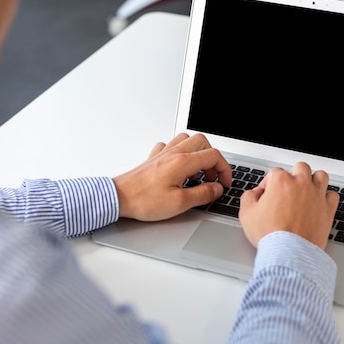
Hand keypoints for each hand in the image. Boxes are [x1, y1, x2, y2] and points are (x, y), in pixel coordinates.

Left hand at [112, 133, 231, 220]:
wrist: (118, 198)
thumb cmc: (144, 200)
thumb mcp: (179, 203)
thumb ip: (202, 194)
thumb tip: (217, 189)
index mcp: (182, 162)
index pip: (213, 156)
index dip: (224, 170)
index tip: (224, 183)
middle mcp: (173, 153)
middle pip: (203, 142)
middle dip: (213, 159)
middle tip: (212, 177)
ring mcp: (162, 154)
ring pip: (187, 140)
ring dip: (197, 153)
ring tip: (197, 173)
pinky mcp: (153, 159)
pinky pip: (170, 146)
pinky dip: (179, 153)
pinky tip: (178, 167)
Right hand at [239, 162, 338, 249]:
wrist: (290, 253)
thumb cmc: (271, 235)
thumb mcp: (246, 214)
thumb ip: (248, 197)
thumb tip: (254, 194)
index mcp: (281, 181)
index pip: (274, 173)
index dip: (268, 184)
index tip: (266, 195)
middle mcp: (301, 184)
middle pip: (299, 168)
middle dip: (292, 176)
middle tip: (287, 189)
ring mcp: (316, 195)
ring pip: (320, 176)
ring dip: (312, 180)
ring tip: (305, 191)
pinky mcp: (328, 209)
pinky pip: (333, 195)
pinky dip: (326, 197)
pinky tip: (319, 203)